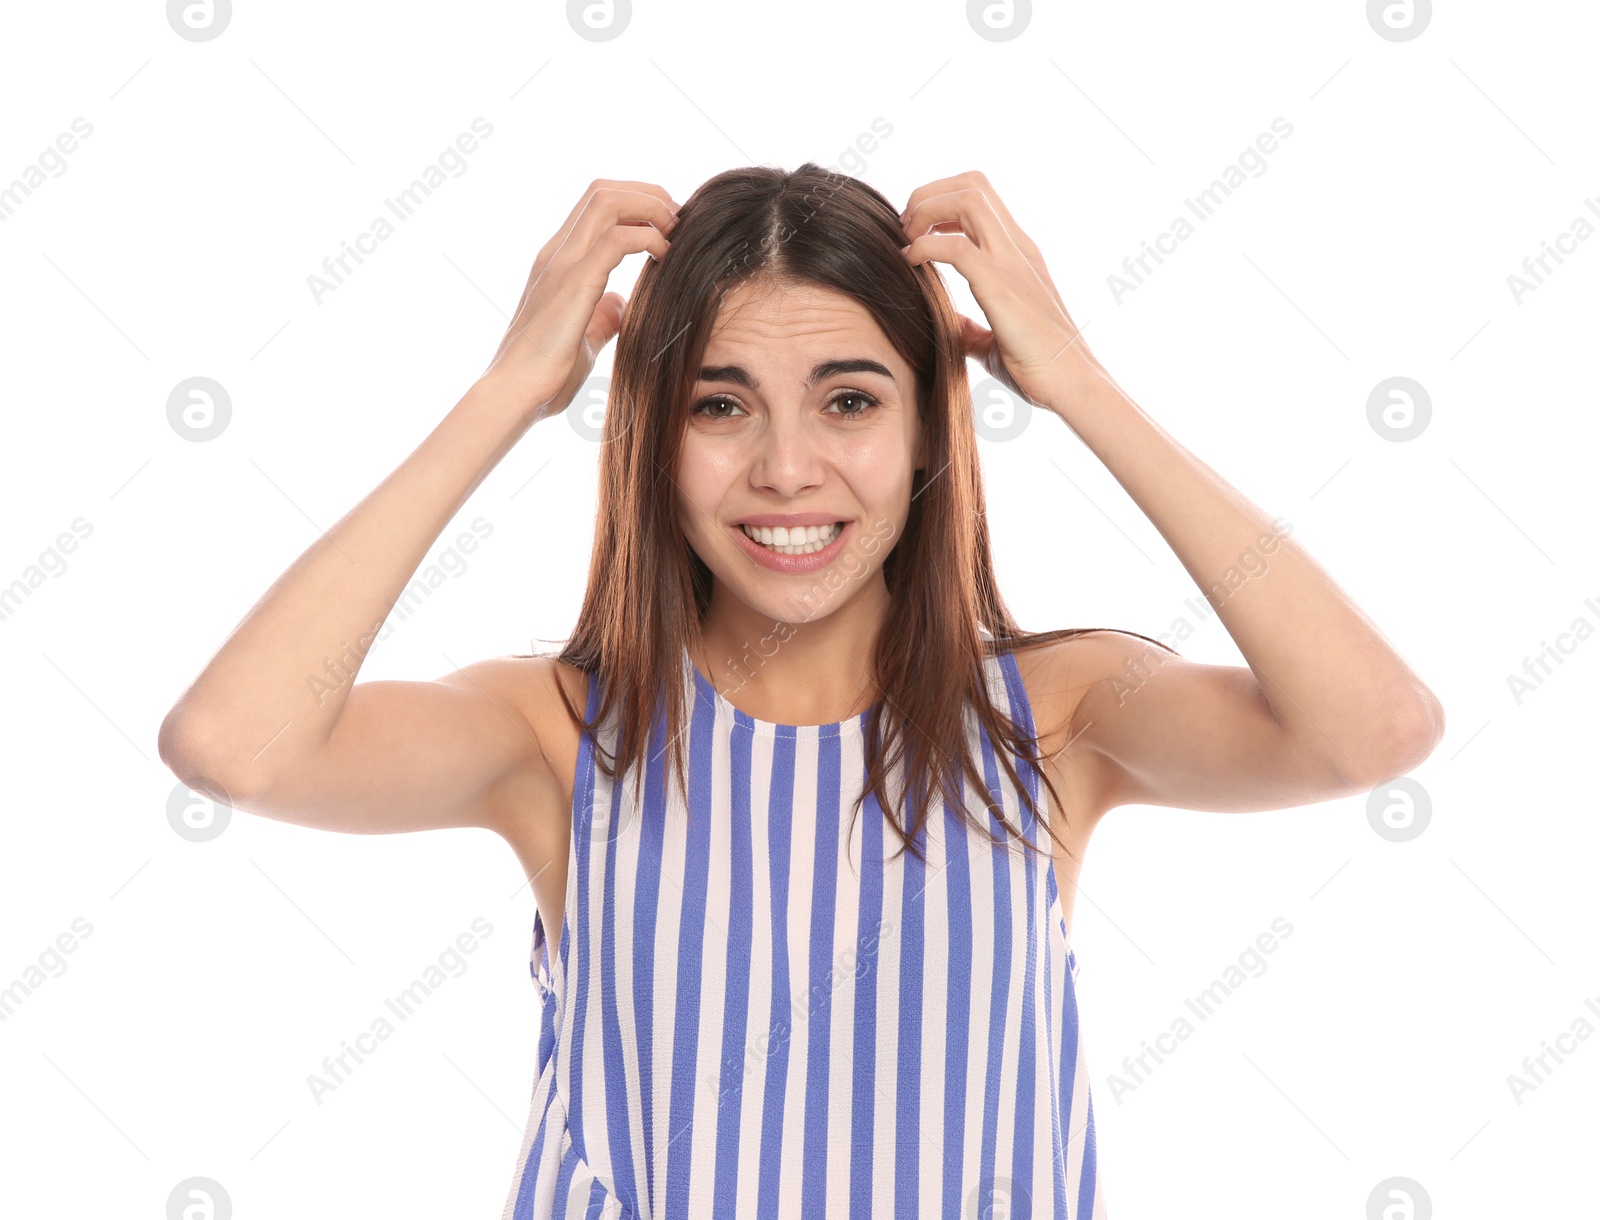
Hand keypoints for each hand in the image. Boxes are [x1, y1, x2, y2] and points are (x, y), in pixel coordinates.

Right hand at [480, 179, 677, 423]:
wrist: (515, 393)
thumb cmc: (545, 374)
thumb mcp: (581, 338)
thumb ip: (601, 316)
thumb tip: (620, 304)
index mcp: (557, 262)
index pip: (596, 206)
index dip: (636, 203)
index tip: (667, 225)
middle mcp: (556, 253)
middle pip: (603, 191)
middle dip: (648, 194)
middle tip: (679, 220)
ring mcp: (562, 264)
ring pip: (607, 201)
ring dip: (649, 207)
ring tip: (675, 231)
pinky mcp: (574, 283)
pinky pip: (616, 240)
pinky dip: (647, 238)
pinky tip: (665, 256)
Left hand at [899, 171, 1102, 416]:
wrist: (1072, 384)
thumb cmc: (1039, 366)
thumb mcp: (997, 340)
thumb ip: (973, 328)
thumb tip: (952, 327)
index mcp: (1018, 253)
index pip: (979, 196)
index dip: (941, 200)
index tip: (917, 231)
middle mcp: (1017, 247)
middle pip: (972, 184)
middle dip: (928, 195)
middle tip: (906, 229)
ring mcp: (1012, 262)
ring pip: (966, 200)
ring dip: (926, 211)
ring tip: (907, 239)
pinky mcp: (1001, 286)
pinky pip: (956, 248)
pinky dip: (925, 247)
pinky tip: (911, 264)